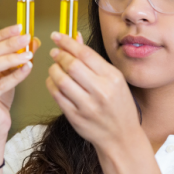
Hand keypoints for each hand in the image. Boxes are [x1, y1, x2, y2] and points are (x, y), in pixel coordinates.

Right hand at [0, 25, 40, 139]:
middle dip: (7, 43)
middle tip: (26, 38)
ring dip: (10, 58)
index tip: (20, 28)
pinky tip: (27, 68)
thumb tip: (33, 40)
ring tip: (29, 54)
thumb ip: (15, 56)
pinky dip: (15, 75)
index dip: (2, 34)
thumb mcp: (5, 73)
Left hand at [46, 32, 140, 151]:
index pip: (85, 53)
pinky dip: (51, 84)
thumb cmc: (119, 107)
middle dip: (59, 55)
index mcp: (112, 78)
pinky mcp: (76, 117)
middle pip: (71, 65)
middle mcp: (101, 91)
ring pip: (61, 80)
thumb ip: (93, 60)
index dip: (67, 42)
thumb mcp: (114, 80)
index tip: (57, 36)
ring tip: (54, 67)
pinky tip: (54, 81)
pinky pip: (57, 96)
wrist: (121, 137)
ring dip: (53, 69)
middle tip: (55, 52)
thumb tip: (76, 39)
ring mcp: (87, 106)